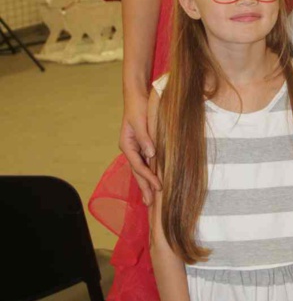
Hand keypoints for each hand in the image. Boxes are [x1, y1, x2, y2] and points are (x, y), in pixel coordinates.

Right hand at [119, 89, 160, 205]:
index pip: (138, 166)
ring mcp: (136, 147)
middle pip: (137, 172)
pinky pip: (146, 162)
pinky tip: (155, 180)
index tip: (158, 187)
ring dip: (146, 183)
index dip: (148, 178)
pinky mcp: (143, 144)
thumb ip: (145, 138)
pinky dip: (150, 172)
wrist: (137, 95)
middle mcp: (130, 149)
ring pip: (141, 169)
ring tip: (151, 198)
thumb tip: (151, 154)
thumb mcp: (140, 121)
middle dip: (144, 188)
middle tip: (150, 204)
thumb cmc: (138, 107)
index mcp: (127, 145)